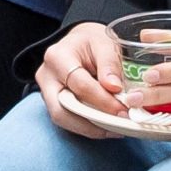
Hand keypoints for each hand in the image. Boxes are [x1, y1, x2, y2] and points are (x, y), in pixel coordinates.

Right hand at [35, 21, 129, 138]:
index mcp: (57, 57)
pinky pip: (68, 120)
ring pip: (63, 119)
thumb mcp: (105, 43)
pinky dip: (88, 127)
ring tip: (116, 128)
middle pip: (61, 110)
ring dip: (90, 128)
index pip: (79, 85)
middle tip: (119, 125)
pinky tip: (108, 126)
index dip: (103, 101)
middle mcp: (46, 76)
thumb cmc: (93, 41)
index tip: (124, 110)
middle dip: (92, 123)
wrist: (80, 42)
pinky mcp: (53, 102)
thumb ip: (109, 64)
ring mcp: (46, 91)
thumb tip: (114, 88)